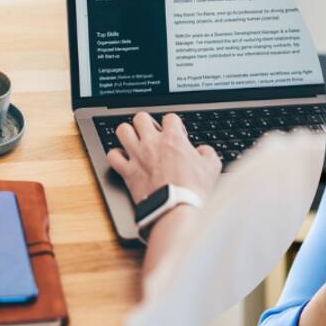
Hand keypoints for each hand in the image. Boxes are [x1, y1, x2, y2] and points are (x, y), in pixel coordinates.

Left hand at [105, 112, 221, 204]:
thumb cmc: (193, 189)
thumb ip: (208, 153)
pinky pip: (112, 155)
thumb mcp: (212, 168)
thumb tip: (203, 151)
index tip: (176, 134)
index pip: (170, 117)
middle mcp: (152, 143)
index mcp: (173, 139)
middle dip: (146, 123)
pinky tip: (124, 159)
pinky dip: (116, 156)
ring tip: (135, 141)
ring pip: (122, 131)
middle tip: (152, 133)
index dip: (174, 124)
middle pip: (140, 118)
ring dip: (128, 134)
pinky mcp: (127, 171)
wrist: (176, 208)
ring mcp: (137, 156)